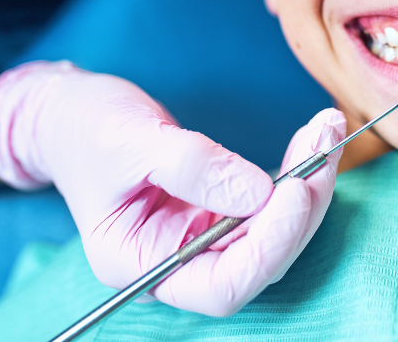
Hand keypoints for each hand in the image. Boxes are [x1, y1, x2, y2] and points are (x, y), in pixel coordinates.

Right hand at [0, 60, 345, 314]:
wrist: (70, 113)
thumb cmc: (86, 128)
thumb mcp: (132, 140)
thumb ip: (194, 167)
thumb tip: (262, 192)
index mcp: (139, 262)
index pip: (221, 285)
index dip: (268, 245)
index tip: (295, 191)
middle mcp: (176, 261)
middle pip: (259, 260)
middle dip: (300, 206)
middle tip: (325, 143)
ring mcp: (200, 235)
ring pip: (273, 232)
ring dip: (308, 183)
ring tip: (327, 129)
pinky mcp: (219, 208)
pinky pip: (268, 203)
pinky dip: (296, 171)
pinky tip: (316, 135)